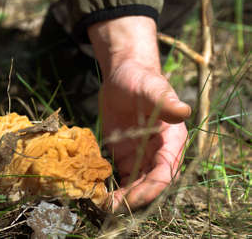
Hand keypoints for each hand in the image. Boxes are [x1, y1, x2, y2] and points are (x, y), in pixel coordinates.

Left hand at [89, 17, 190, 211]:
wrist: (122, 76)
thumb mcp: (151, 87)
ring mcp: (141, 154)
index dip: (152, 186)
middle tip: (114, 206)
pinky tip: (99, 191)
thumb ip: (164, 100)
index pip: (166, 170)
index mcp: (172, 139)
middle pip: (152, 183)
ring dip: (124, 196)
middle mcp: (158, 151)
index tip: (133, 196)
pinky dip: (113, 185)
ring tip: (104, 204)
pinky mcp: (124, 154)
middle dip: (136, 197)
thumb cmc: (139, 78)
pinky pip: (121, 175)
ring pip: (137, 183)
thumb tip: (183, 111)